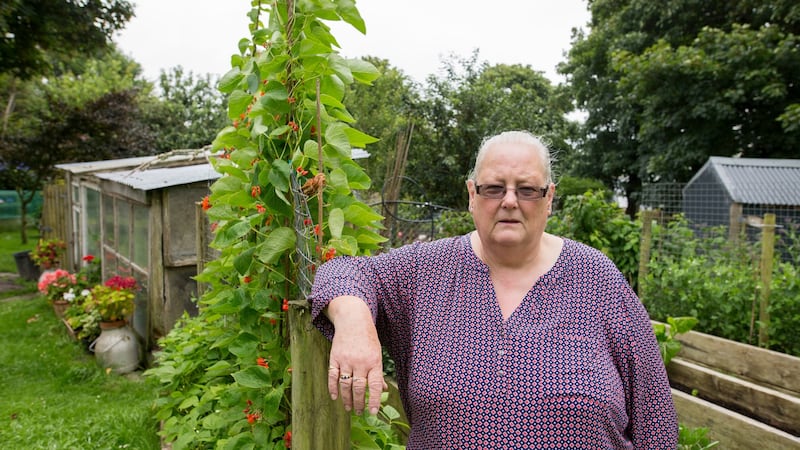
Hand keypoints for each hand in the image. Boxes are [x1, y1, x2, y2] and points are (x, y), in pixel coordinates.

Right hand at [325, 296, 385, 414]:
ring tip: (349, 408)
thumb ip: (378, 371)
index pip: (375, 385)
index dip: (374, 399)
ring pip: (346, 384)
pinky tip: (334, 397)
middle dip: (359, 402)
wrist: (353, 320)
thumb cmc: (368, 338)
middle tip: (359, 412)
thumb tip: (384, 388)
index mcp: (374, 361)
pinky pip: (333, 376)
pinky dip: (333, 388)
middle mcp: (360, 362)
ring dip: (347, 399)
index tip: (372, 412)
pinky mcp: (335, 357)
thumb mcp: (377, 353)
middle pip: (359, 387)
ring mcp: (346, 360)